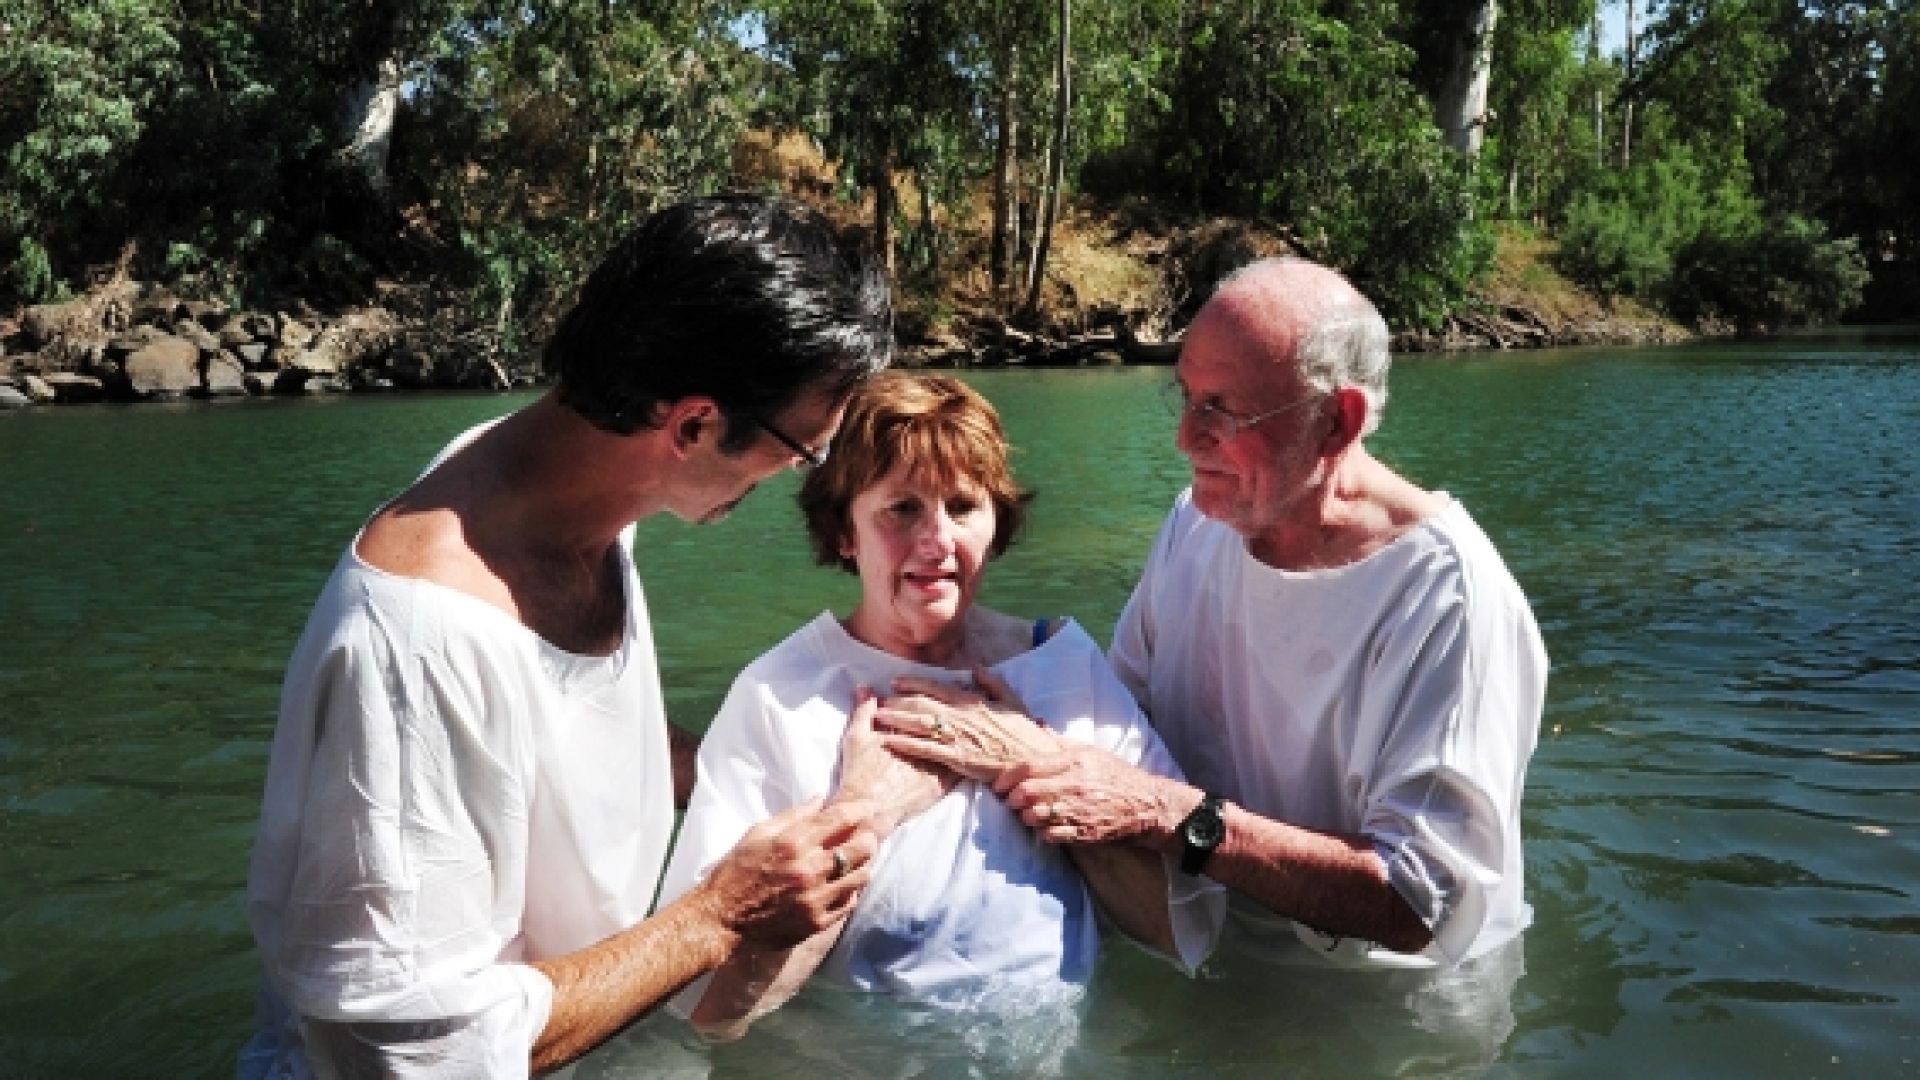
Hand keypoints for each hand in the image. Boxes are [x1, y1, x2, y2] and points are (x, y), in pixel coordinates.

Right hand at [696, 799, 878, 949]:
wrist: (722, 918)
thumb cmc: (736, 871)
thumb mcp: (758, 833)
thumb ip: (793, 816)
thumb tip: (820, 799)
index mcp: (793, 843)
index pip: (840, 819)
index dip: (860, 810)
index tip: (867, 809)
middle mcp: (808, 870)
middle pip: (861, 848)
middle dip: (867, 838)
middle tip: (865, 837)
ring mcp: (815, 898)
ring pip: (861, 877)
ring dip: (862, 866)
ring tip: (854, 863)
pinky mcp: (816, 922)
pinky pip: (849, 903)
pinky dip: (849, 892)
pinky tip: (841, 886)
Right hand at [831, 687, 956, 835]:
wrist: (869, 811)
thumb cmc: (861, 774)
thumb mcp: (857, 739)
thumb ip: (863, 712)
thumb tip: (865, 688)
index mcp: (907, 730)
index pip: (919, 708)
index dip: (921, 698)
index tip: (920, 693)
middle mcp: (926, 745)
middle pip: (939, 722)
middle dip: (942, 711)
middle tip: (943, 703)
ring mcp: (936, 765)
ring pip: (953, 742)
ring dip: (958, 730)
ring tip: (961, 720)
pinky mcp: (941, 784)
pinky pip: (958, 769)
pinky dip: (962, 758)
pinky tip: (967, 749)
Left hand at [876, 667, 1063, 785]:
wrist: (1032, 761)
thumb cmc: (1024, 734)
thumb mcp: (1013, 702)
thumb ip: (993, 683)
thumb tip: (976, 668)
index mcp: (973, 701)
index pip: (937, 687)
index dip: (914, 683)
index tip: (896, 682)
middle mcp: (962, 715)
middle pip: (923, 704)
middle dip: (899, 702)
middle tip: (880, 701)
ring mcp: (958, 736)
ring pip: (920, 724)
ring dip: (897, 719)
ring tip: (878, 717)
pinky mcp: (957, 758)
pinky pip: (926, 749)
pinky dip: (906, 744)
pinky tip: (890, 741)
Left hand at [996, 745, 1189, 846]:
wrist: (1149, 805)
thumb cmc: (1118, 776)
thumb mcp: (1092, 752)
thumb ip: (1061, 742)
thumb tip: (1037, 725)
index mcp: (1076, 760)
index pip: (1029, 766)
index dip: (1007, 777)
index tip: (999, 785)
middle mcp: (1076, 784)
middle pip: (1027, 792)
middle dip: (1011, 799)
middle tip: (1009, 801)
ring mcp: (1080, 809)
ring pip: (1035, 816)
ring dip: (1025, 817)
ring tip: (1027, 815)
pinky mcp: (1085, 832)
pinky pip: (1050, 835)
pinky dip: (1042, 832)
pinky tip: (1045, 828)